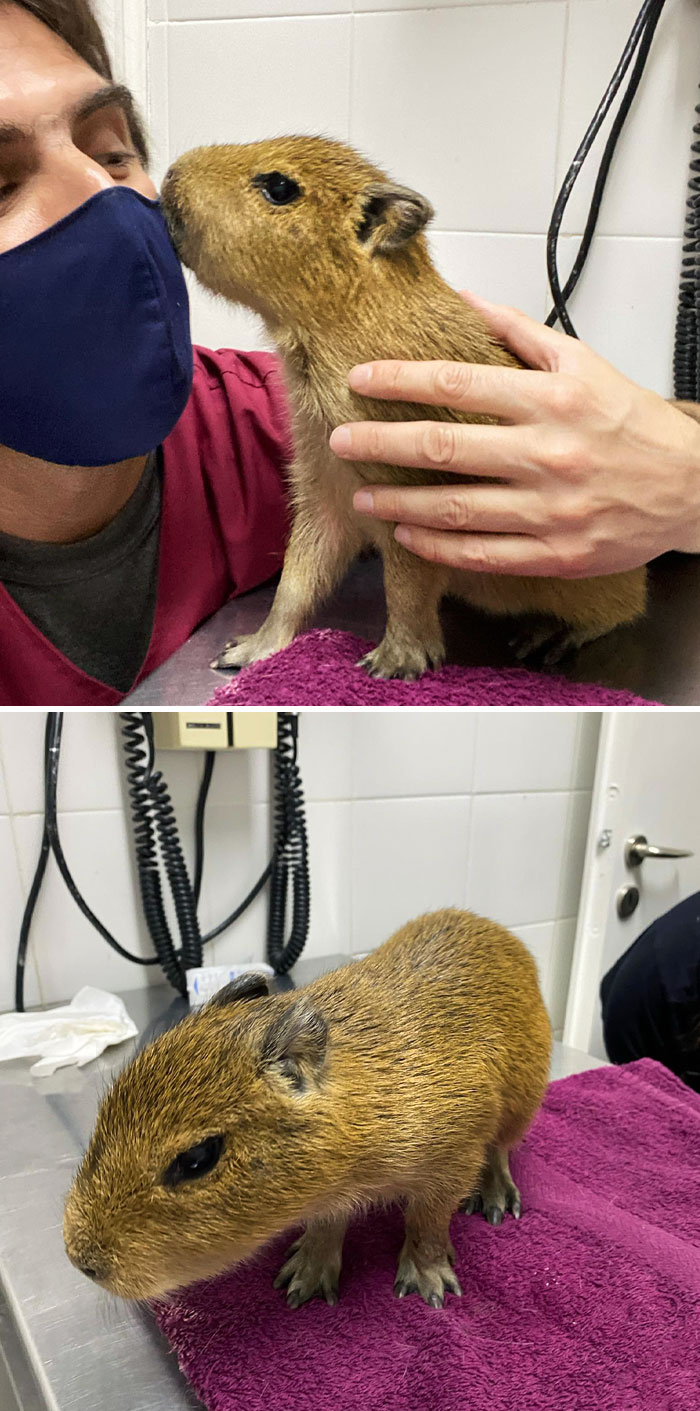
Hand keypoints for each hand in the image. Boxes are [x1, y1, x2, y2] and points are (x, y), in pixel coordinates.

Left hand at [328, 293, 699, 577]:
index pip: (458, 384)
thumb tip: (464, 303)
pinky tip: (408, 536)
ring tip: (363, 497)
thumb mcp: (585, 364)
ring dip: (399, 504)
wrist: (691, 488)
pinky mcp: (554, 554)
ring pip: (455, 508)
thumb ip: (521, 334)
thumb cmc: (634, 424)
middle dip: (381, 443)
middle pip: (444, 448)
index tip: (360, 380)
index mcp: (552, 401)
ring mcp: (549, 511)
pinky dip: (438, 547)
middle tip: (342, 440)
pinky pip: (482, 555)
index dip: (400, 381)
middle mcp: (547, 454)